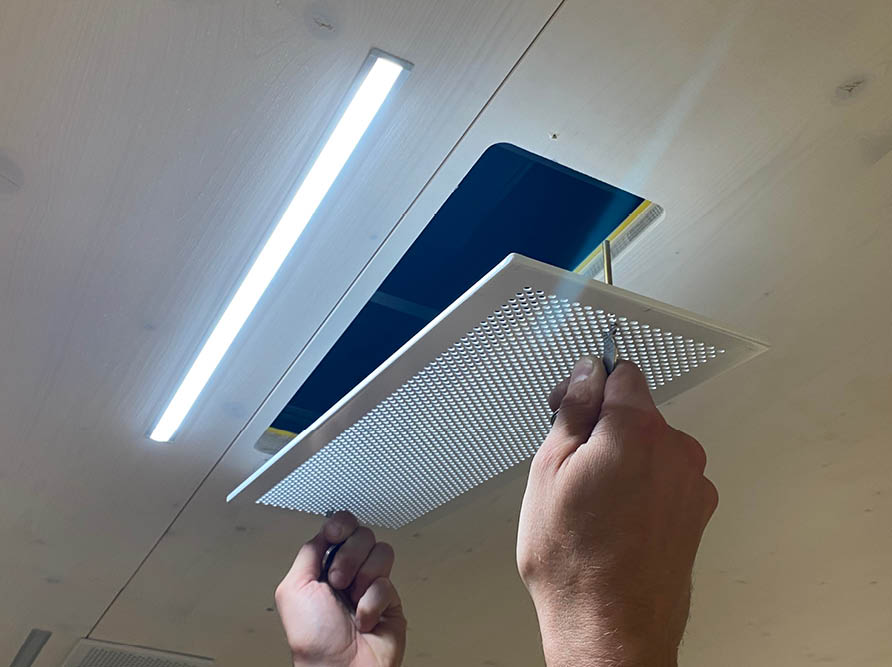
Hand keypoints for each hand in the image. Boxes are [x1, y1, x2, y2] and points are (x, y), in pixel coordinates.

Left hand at [275, 511, 405, 666]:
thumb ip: (308, 552)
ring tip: (352, 600)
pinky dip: (372, 603)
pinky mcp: (390, 601)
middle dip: (348, 558)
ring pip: (381, 553)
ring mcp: (370, 585)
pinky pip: (388, 583)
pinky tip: (363, 619)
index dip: (340, 526)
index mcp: (323, 567)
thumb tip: (325, 529)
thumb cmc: (313, 640)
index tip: (334, 536)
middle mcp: (348, 573)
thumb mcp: (292, 589)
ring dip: (362, 579)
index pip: (340, 527)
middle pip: (362, 535)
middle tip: (338, 581)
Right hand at [517, 358, 718, 666]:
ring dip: (623, 458)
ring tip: (591, 502)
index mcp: (637, 431)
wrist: (611, 630)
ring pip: (650, 446)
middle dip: (603, 425)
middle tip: (569, 463)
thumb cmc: (575, 562)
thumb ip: (573, 411)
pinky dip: (642, 487)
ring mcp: (692, 483)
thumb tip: (586, 377)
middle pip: (636, 411)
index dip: (588, 383)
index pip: (621, 372)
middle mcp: (676, 450)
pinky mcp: (697, 512)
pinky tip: (615, 519)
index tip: (570, 403)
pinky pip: (665, 478)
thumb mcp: (548, 471)